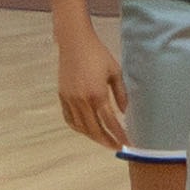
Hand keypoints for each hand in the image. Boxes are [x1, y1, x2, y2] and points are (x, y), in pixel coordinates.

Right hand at [57, 34, 128, 150]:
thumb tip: (126, 112)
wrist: (74, 43)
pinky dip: (79, 128)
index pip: (110, 122)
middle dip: (106, 141)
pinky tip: (87, 129)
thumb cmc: (98, 55)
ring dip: (93, 136)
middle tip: (116, 146)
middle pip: (94, 129)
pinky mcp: (62, 97)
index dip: (119, 135)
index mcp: (97, 94)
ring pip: (81, 127)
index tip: (127, 144)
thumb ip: (121, 94)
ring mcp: (70, 100)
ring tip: (104, 139)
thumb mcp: (115, 72)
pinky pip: (69, 119)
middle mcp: (82, 101)